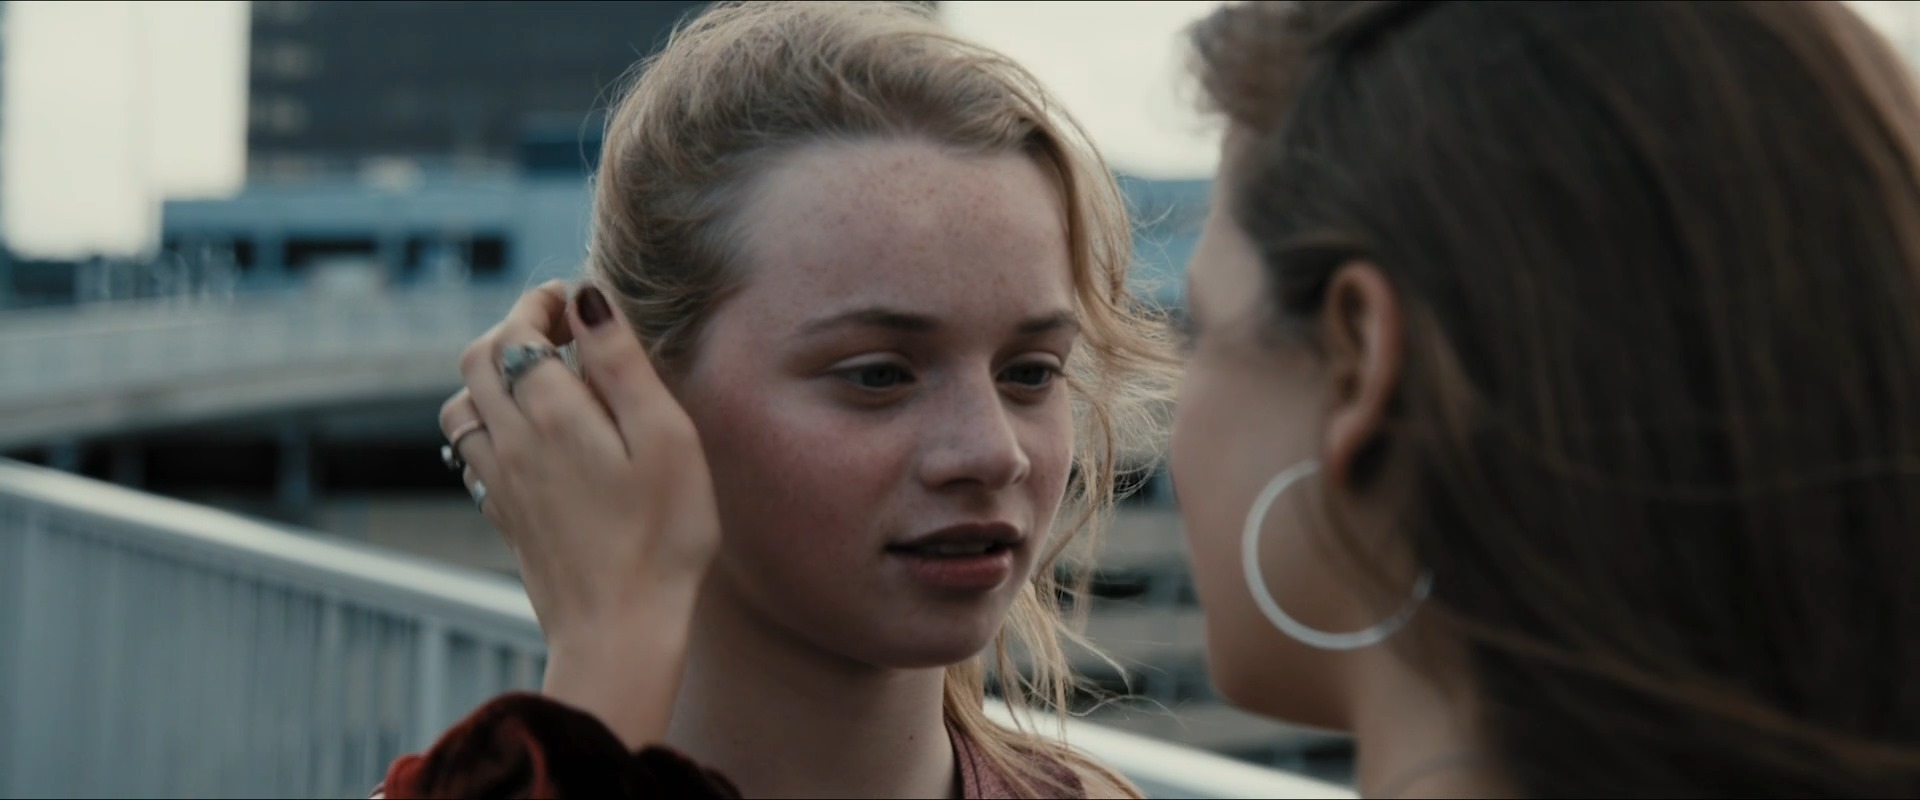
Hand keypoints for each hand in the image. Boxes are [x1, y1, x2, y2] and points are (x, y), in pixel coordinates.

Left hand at [439, 279, 719, 746]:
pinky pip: (471, 452)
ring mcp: (501, 482)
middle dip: (513, 327)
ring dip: (493, 375)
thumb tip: (589, 297)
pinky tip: (531, 438)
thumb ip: (622, 363)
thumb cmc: (661, 537)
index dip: (542, 301)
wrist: (620, 632)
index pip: (519, 329)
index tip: (575, 300)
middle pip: (477, 359)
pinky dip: (490, 423)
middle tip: (562, 329)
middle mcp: (511, 441)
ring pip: (463, 405)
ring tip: (543, 379)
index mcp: (551, 412)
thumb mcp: (666, 439)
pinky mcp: (505, 516)